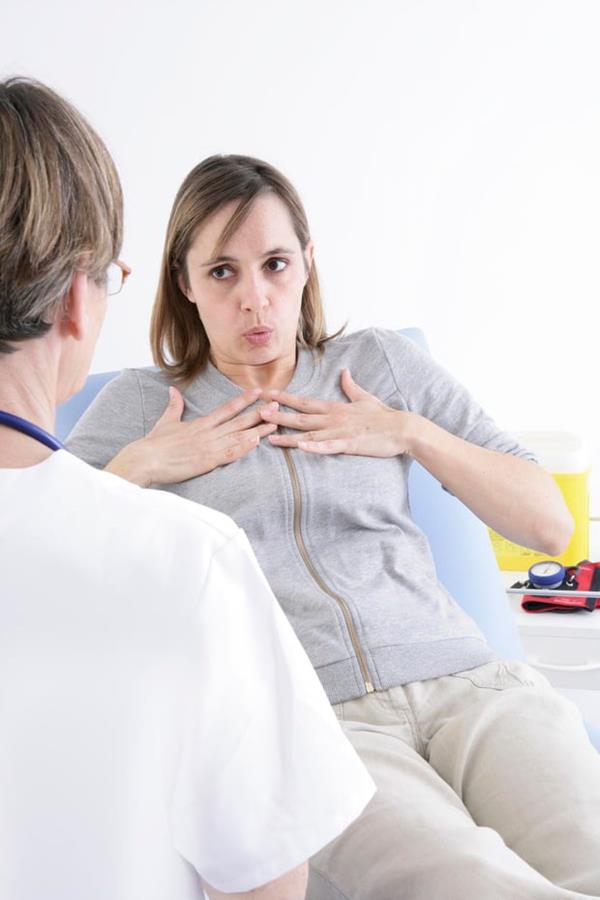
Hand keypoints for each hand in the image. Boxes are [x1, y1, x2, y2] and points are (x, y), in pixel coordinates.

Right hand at [107, 387, 277, 485]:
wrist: (145, 459)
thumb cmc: (154, 444)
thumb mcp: (166, 421)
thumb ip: (174, 406)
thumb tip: (173, 390)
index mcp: (200, 424)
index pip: (227, 409)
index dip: (243, 400)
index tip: (258, 392)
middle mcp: (208, 432)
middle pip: (238, 420)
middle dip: (259, 412)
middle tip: (277, 405)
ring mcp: (209, 446)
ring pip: (238, 435)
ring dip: (258, 429)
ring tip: (275, 423)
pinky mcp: (207, 460)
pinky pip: (229, 453)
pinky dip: (243, 446)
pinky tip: (257, 441)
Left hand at [260, 368, 416, 456]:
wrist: (402, 428)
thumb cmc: (383, 416)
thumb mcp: (364, 397)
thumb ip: (350, 386)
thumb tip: (344, 371)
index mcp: (335, 408)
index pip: (304, 402)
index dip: (285, 398)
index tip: (267, 394)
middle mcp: (333, 418)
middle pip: (300, 417)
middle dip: (278, 414)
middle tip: (257, 411)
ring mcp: (340, 432)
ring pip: (309, 434)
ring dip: (288, 435)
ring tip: (268, 435)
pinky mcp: (349, 444)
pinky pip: (328, 447)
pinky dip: (314, 447)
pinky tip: (300, 447)